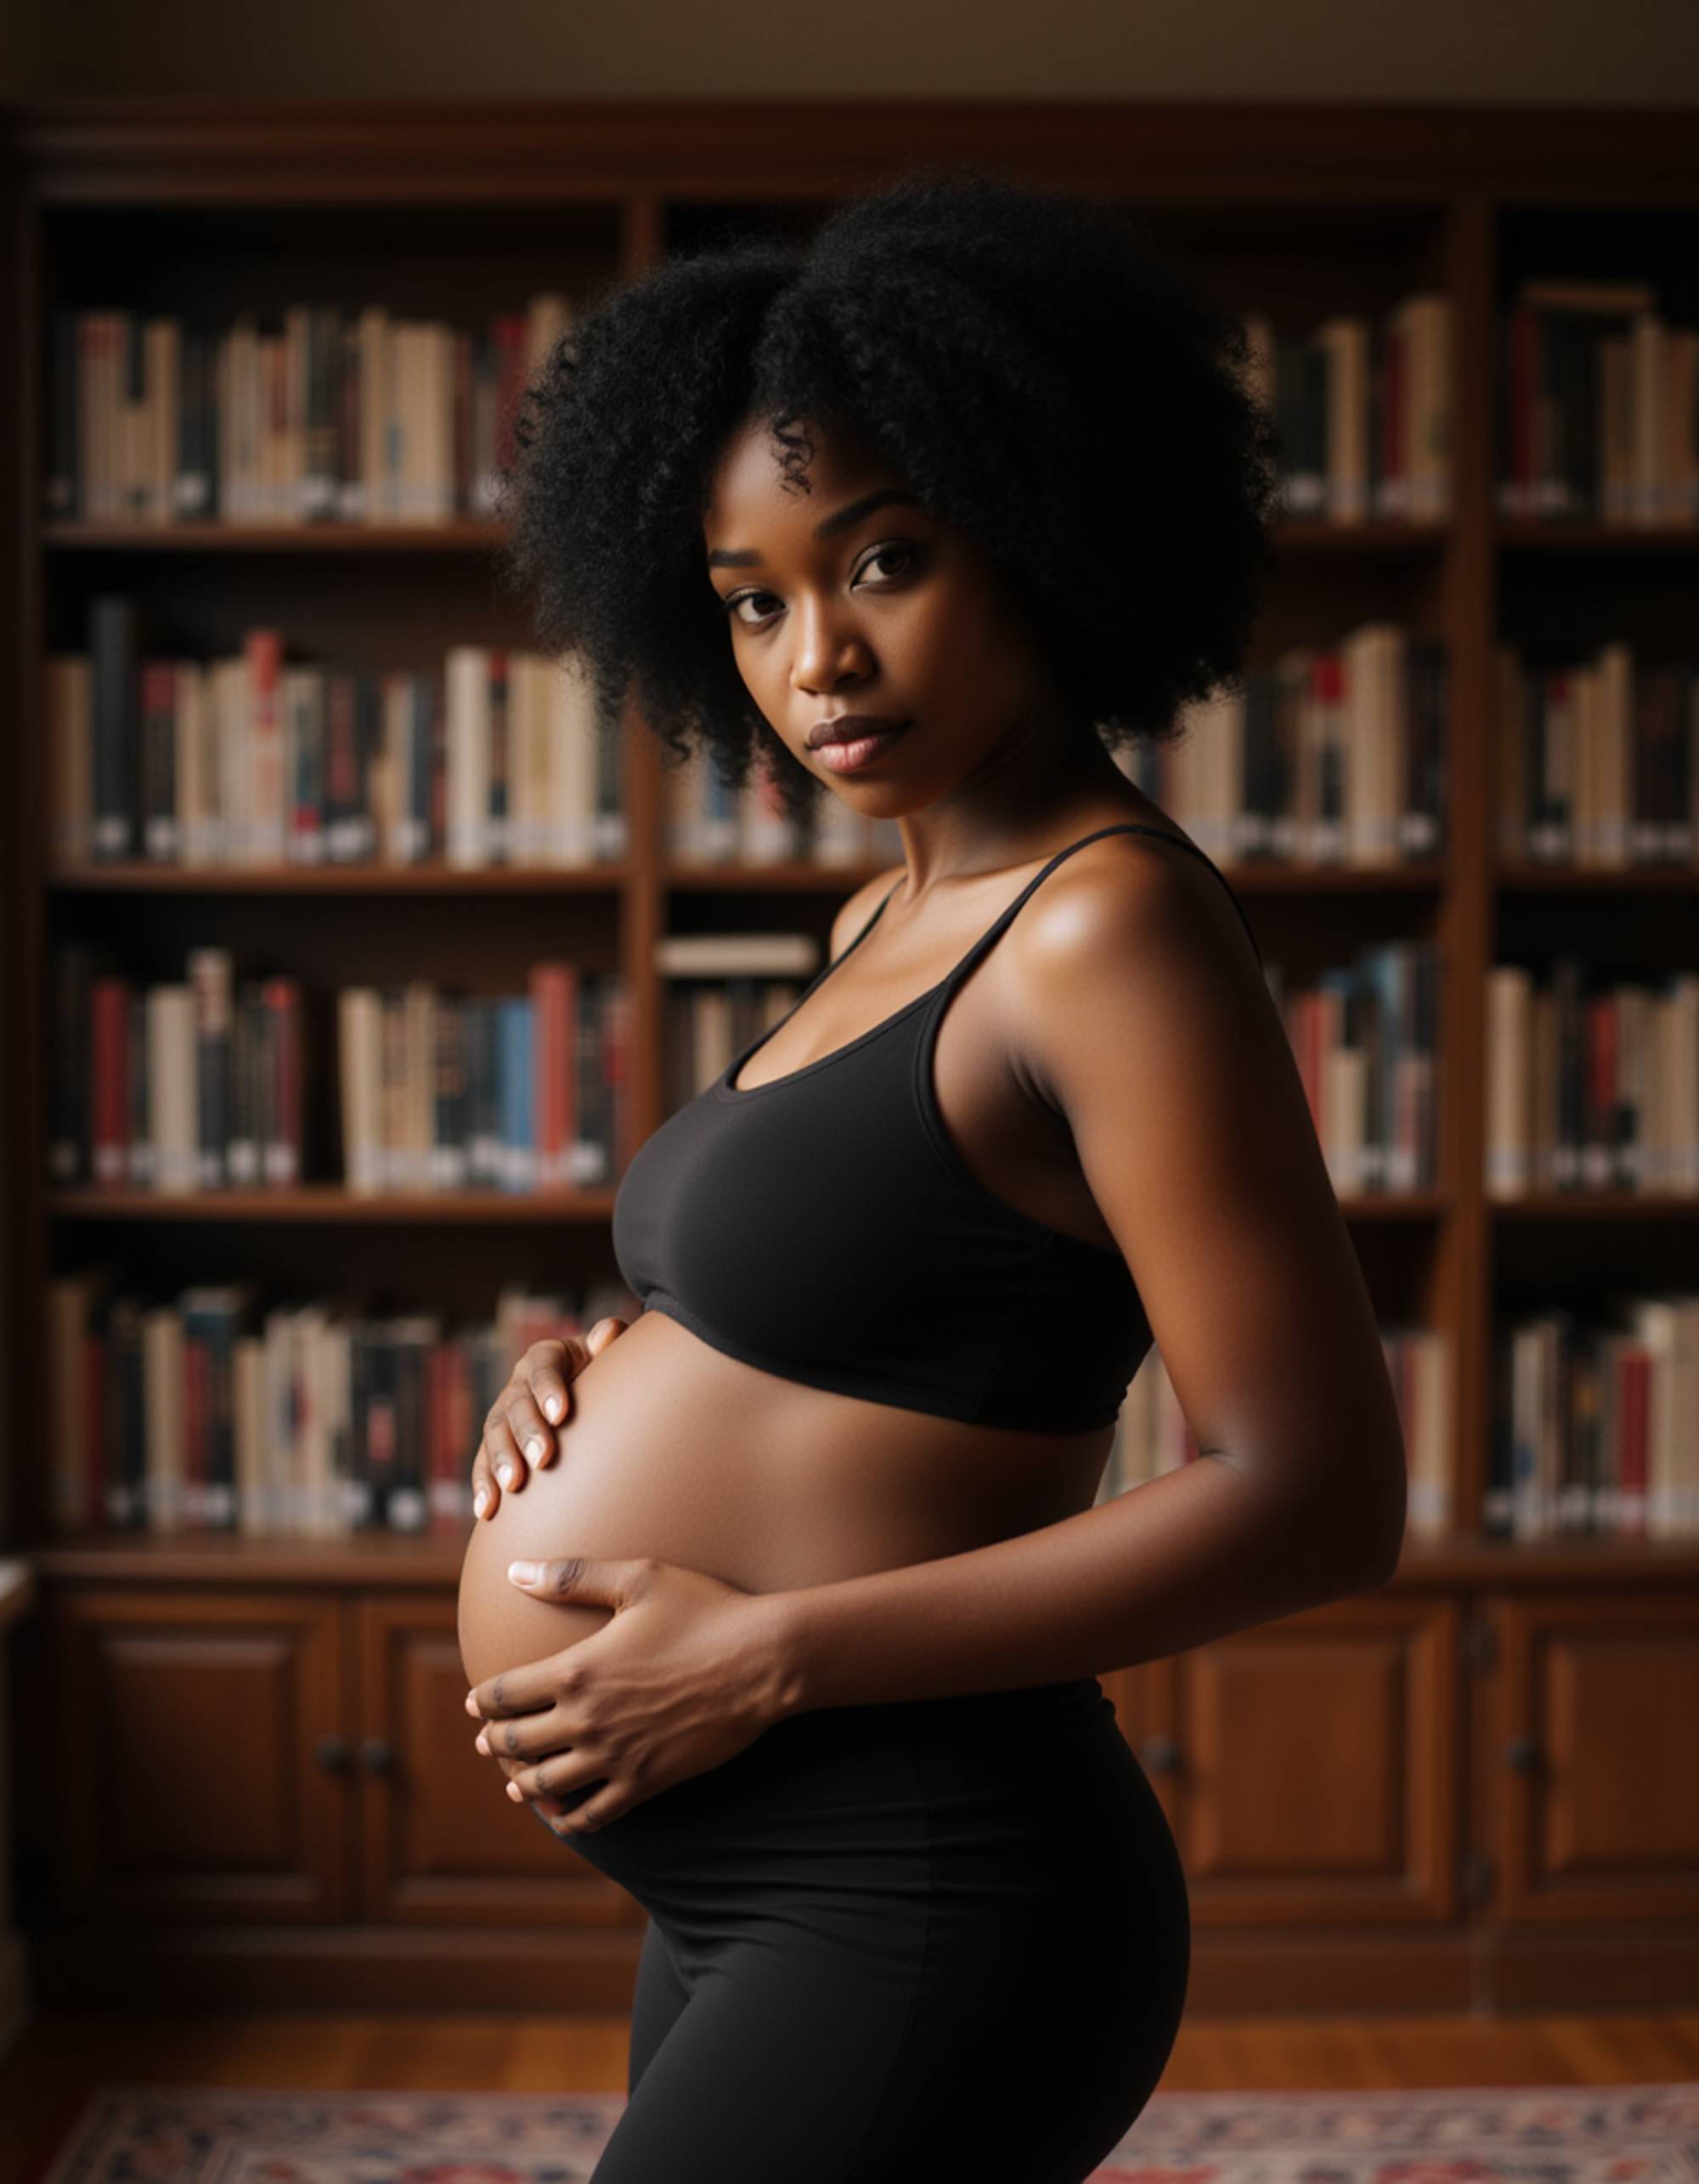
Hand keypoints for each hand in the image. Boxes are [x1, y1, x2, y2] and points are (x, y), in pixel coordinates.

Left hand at [466, 1555, 796, 1835]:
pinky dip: (570, 1819)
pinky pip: (594, 1814)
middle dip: (495, 1744)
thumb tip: (515, 1570)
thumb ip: (572, 1577)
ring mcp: (615, 1756)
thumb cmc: (704, 1610)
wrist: (762, 1661)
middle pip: (516, 1744)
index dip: (483, 1701)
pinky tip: (564, 1816)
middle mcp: (586, 1719)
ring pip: (546, 1784)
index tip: (477, 1703)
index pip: (505, 1694)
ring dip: (522, 1785)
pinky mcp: (646, 1781)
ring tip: (516, 1785)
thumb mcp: (638, 1580)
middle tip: (487, 1743)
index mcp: (575, 1669)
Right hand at [472, 1316, 629, 1519]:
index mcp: (545, 1357)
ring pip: (494, 1435)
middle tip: (543, 1458)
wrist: (585, 1398)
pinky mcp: (494, 1445)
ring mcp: (503, 1415)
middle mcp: (518, 1384)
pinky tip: (486, 1509)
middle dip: (527, 1432)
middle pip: (516, 1406)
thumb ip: (609, 1341)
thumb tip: (608, 1333)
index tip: (562, 1414)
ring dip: (501, 1461)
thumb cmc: (602, 1374)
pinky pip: (482, 1464)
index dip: (549, 1390)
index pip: (543, 1370)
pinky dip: (482, 1485)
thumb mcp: (606, 1354)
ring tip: (512, 1486)